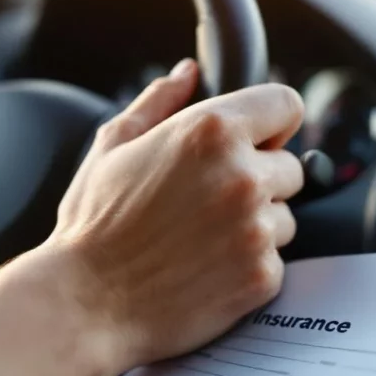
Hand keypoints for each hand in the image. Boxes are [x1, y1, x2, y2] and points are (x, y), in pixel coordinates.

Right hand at [46, 58, 304, 369]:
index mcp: (210, 132)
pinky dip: (246, 266)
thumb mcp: (111, 147)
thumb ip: (157, 101)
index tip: (252, 141)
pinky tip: (202, 269)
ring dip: (254, 225)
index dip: (268, 123)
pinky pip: (273, 261)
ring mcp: (256, 229)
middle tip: (205, 202)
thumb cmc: (92, 226)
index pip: (286, 104)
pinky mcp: (261, 276)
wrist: (85, 302)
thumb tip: (187, 74)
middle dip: (257, 179)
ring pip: (283, 217)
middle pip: (289, 167)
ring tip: (198, 240)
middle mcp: (242, 175)